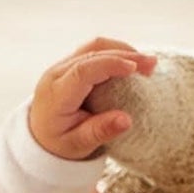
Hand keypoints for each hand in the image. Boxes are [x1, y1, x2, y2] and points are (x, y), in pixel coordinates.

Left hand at [27, 38, 155, 160]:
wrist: (40, 136)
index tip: (135, 68)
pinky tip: (133, 63)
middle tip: (152, 64)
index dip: (110, 65)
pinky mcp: (71, 64)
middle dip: (124, 55)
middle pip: (91, 53)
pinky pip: (94, 51)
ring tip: (147, 63)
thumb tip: (126, 120)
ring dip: (122, 50)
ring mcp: (62, 66)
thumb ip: (100, 132)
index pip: (83, 71)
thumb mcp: (78, 145)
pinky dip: (115, 53)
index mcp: (56, 94)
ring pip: (93, 46)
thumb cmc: (60, 143)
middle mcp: (56, 74)